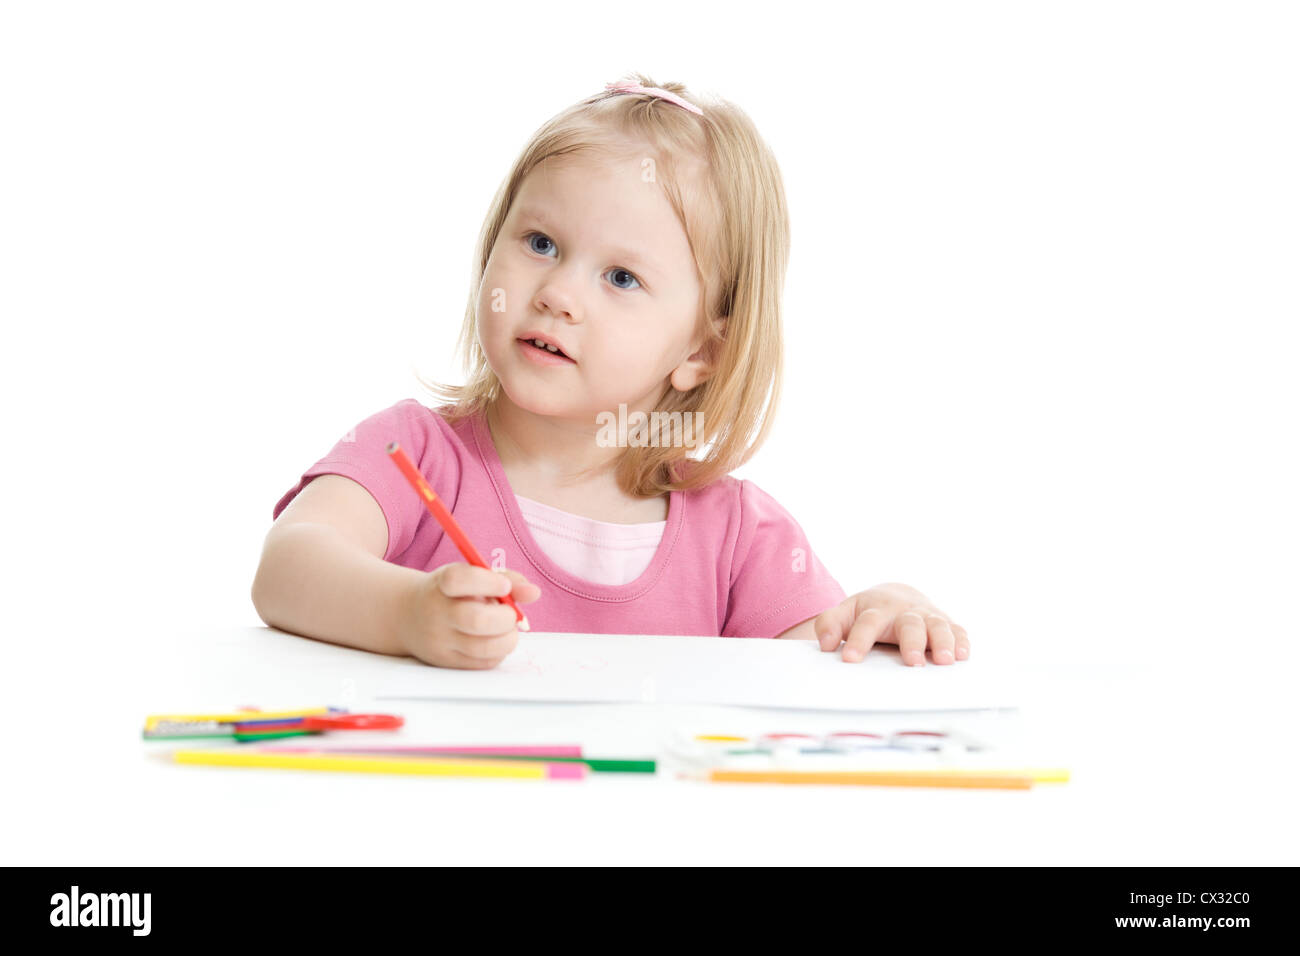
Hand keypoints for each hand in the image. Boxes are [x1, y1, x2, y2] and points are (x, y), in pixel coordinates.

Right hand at [395, 563, 540, 668]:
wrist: (409, 615)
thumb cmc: (451, 593)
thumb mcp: (472, 576)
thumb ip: (506, 580)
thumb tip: (534, 593)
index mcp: (442, 584)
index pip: (459, 581)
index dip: (488, 582)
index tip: (504, 586)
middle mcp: (437, 613)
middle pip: (475, 620)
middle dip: (505, 618)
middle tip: (509, 615)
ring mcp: (440, 641)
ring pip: (483, 648)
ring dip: (507, 639)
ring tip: (505, 630)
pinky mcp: (446, 662)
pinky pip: (483, 663)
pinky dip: (498, 652)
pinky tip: (493, 641)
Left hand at [814, 582, 968, 665]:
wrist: (896, 595)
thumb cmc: (870, 611)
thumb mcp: (846, 613)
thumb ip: (830, 624)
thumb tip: (825, 644)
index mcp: (877, 610)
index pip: (867, 623)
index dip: (859, 641)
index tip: (850, 659)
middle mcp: (905, 612)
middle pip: (909, 624)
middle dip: (912, 642)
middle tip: (912, 662)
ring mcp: (927, 617)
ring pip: (938, 626)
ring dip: (943, 642)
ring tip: (945, 661)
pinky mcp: (945, 624)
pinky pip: (957, 630)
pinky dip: (962, 641)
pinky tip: (963, 656)